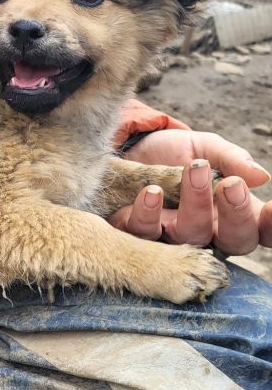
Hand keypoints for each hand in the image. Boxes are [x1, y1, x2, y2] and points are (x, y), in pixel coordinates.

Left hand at [110, 129, 271, 253]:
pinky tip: (151, 192)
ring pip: (192, 236)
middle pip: (235, 241)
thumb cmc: (177, 154)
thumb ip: (231, 159)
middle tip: (230, 185)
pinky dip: (149, 214)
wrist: (132, 148)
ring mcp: (173, 237)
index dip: (270, 226)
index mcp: (234, 213)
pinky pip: (146, 234)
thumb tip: (261, 176)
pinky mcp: (138, 233)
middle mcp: (209, 232)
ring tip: (192, 171)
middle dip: (236, 214)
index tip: (271, 206)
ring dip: (195, 205)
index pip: (262, 230)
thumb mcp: (207, 148)